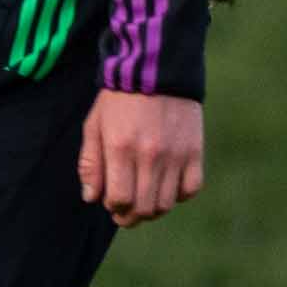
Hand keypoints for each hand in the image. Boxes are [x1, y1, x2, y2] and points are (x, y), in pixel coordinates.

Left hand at [77, 90, 204, 226]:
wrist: (156, 70)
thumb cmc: (119, 99)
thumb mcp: (94, 125)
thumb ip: (91, 163)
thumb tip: (91, 198)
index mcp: (120, 148)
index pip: (119, 199)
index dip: (113, 207)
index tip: (111, 202)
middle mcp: (150, 155)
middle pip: (144, 207)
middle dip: (131, 216)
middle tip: (125, 212)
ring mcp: (175, 155)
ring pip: (166, 203)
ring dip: (153, 209)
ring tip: (144, 200)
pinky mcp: (195, 151)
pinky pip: (191, 189)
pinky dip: (179, 195)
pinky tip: (167, 186)